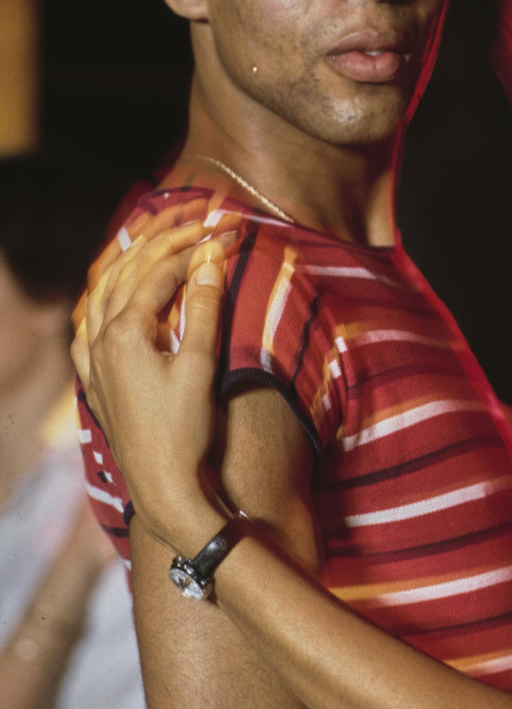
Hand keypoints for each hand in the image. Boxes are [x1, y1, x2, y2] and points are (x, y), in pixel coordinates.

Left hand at [73, 220, 236, 551]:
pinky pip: (88, 324)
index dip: (194, 246)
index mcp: (124, 333)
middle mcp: (100, 340)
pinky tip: (112, 296)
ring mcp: (94, 361)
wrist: (164, 486)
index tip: (226, 230)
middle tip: (198, 222)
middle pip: (128, 272)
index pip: (160, 272)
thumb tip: (210, 259)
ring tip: (158, 239)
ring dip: (132, 261)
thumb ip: (202, 308)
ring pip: (103, 293)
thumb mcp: (201, 365)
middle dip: (164, 241)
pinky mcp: (96, 380)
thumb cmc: (186, 428)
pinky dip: (104, 298)